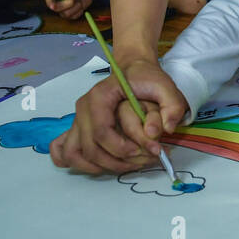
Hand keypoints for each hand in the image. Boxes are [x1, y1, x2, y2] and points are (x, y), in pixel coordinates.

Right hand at [44, 0, 92, 20]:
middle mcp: (57, 1)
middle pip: (56, 8)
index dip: (50, 3)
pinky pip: (73, 16)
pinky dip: (79, 11)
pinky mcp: (70, 14)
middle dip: (67, 4)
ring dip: (75, 7)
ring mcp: (63, 9)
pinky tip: (80, 4)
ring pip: (66, 14)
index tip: (53, 5)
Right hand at [49, 57, 188, 173]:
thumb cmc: (146, 79)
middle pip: (90, 147)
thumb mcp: (166, 86)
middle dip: (116, 161)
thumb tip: (166, 130)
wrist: (133, 71)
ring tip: (127, 166)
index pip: (101, 131)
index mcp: (100, 96)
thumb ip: (173, 105)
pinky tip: (101, 166)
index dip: (121, 148)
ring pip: (76, 154)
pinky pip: (66, 151)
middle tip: (142, 162)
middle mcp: (84, 108)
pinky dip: (79, 163)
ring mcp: (78, 119)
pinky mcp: (78, 127)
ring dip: (100, 167)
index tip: (143, 152)